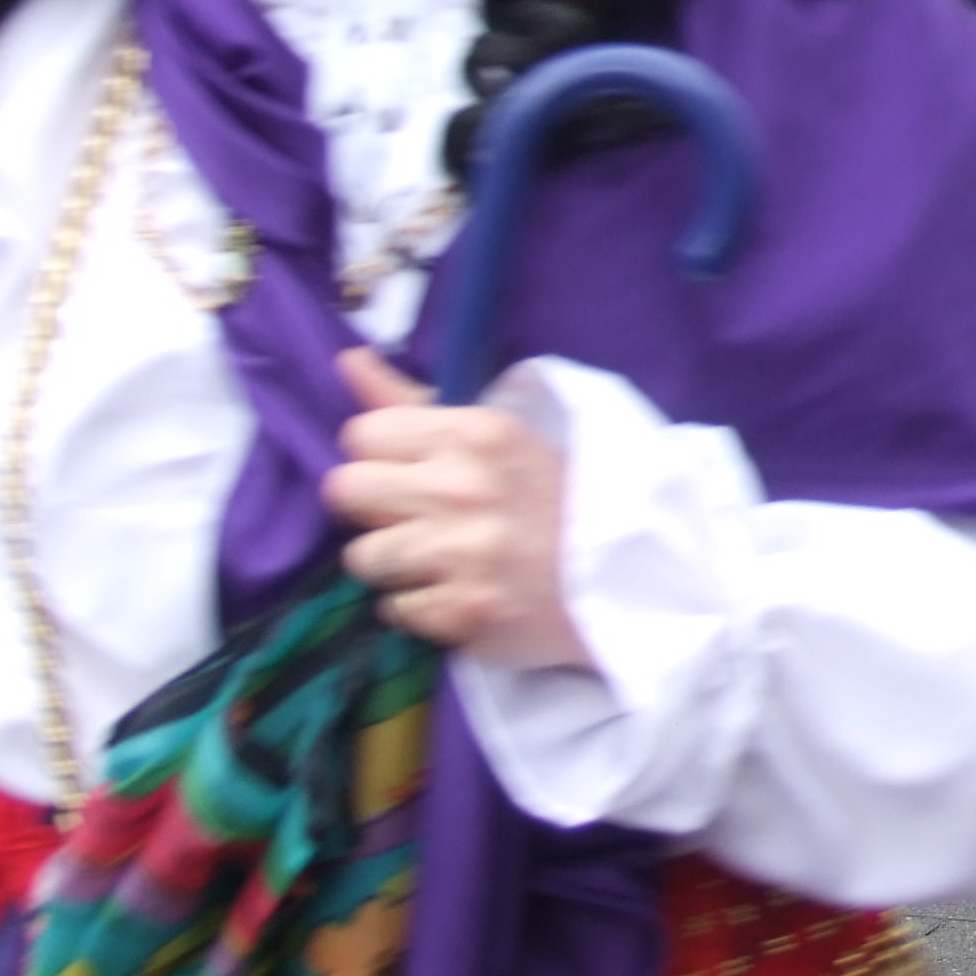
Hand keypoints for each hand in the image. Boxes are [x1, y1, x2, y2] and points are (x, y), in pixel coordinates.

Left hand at [319, 352, 584, 668]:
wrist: (631, 572)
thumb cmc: (555, 496)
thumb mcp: (495, 432)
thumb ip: (412, 401)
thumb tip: (346, 361)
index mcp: (476, 432)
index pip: (361, 434)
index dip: (378, 456)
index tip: (410, 472)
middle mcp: (464, 488)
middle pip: (344, 491)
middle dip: (372, 508)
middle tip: (415, 518)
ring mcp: (463, 554)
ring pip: (362, 557)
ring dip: (394, 564)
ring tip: (440, 561)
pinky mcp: (464, 613)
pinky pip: (394, 609)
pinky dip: (421, 608)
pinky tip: (459, 593)